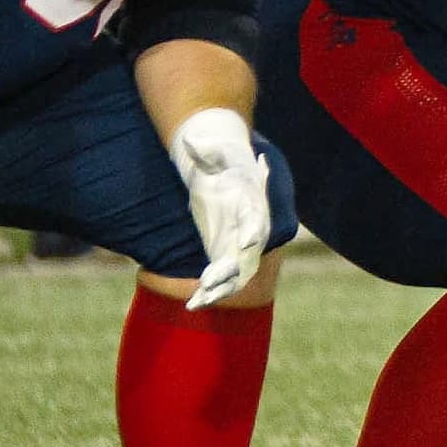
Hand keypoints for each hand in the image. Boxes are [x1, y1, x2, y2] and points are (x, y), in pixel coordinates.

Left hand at [168, 109, 272, 308]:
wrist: (227, 174)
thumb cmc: (223, 165)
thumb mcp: (215, 156)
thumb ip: (206, 151)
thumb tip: (190, 142)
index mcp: (252, 206)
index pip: (256, 221)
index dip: (252, 232)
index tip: (245, 243)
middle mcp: (251, 232)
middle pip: (246, 255)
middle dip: (230, 271)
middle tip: (209, 281)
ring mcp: (240, 248)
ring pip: (235, 276)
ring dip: (218, 289)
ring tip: (198, 300)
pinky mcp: (227, 257)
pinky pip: (222, 282)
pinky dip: (209, 294)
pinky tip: (192, 304)